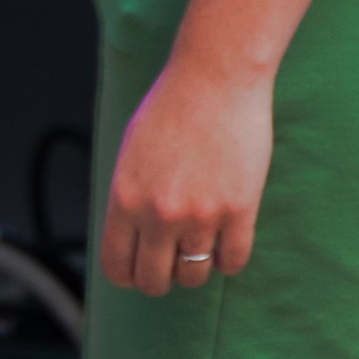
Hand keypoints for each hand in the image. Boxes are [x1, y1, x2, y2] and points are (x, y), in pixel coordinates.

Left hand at [99, 56, 273, 296]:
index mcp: (124, 199)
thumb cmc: (171, 108)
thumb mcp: (130, 155)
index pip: (117, 266)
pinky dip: (228, 259)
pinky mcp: (240, 209)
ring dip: (196, 268)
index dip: (128, 275)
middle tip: (170, 262)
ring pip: (195, 276)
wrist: (216, 77)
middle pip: (155, 281)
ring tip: (199, 245)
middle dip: (161, 278)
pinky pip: (233, 261)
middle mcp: (159, 214)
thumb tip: (131, 241)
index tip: (138, 271)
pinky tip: (226, 240)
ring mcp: (201, 214)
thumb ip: (128, 199)